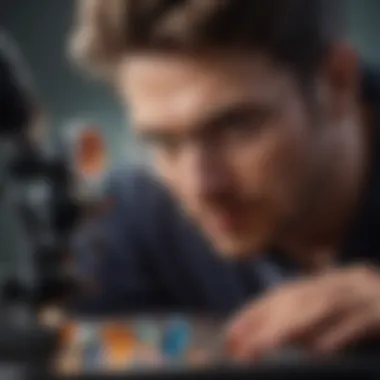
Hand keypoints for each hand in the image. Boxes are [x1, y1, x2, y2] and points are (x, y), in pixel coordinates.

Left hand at [226, 265, 379, 361]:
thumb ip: (308, 320)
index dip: (255, 312)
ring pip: (324, 306)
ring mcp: (369, 292)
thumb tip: (264, 336)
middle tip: (239, 347)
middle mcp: (347, 280)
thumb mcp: (338, 312)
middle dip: (264, 323)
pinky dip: (339, 334)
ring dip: (292, 329)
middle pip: (298, 298)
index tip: (231, 335)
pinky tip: (318, 350)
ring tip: (264, 347)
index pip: (285, 293)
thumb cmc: (374, 315)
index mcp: (333, 280)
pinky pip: (361, 320)